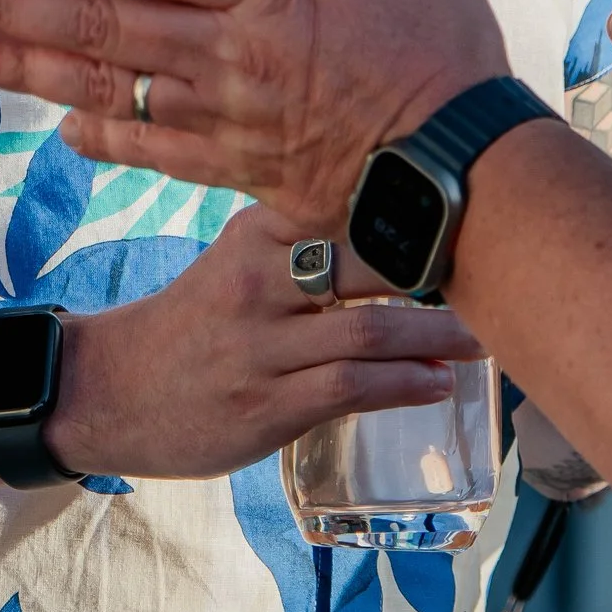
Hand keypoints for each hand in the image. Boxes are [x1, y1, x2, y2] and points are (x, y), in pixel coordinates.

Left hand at [0, 0, 506, 228]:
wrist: (469, 172)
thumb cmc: (449, 52)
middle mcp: (234, 53)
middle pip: (102, 25)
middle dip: (12, 8)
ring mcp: (228, 117)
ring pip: (108, 90)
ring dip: (30, 72)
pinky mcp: (237, 169)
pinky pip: (150, 153)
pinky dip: (99, 138)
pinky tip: (54, 126)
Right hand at [50, 201, 479, 480]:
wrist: (110, 391)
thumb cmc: (191, 326)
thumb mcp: (237, 263)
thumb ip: (304, 247)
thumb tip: (402, 243)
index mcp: (256, 235)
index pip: (349, 208)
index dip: (418, 209)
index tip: (481, 209)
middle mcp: (259, 280)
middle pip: (370, 260)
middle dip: (442, 269)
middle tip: (501, 273)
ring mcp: (263, 344)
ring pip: (369, 328)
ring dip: (439, 335)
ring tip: (487, 339)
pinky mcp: (267, 403)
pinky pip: (350, 386)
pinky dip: (403, 382)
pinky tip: (438, 384)